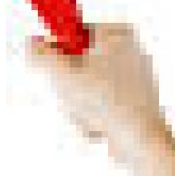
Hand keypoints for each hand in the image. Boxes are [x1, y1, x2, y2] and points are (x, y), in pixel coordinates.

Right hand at [27, 24, 169, 162]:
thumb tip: (31, 45)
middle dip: (68, 86)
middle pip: (78, 64)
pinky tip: (100, 129)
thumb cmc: (107, 102)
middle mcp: (131, 52)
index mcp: (118, 33)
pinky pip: (100, 109)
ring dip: (78, 106)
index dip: (57, 50)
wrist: (143, 143)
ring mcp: (134, 81)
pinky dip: (94, 119)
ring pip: (87, 90)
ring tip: (88, 117)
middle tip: (70, 97)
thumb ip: (39, 55)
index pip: (74, 32)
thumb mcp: (60, 73)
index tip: (50, 65)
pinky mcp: (134, 108)